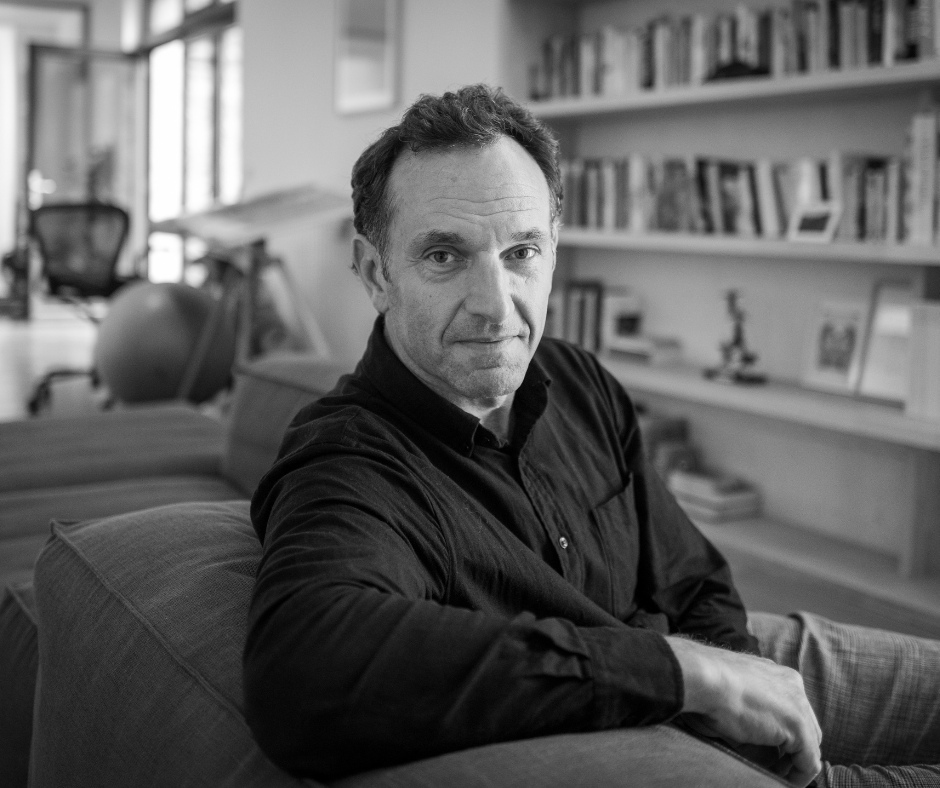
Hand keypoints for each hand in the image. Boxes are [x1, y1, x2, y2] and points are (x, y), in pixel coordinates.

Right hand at [666, 636, 821, 787]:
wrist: (702, 678)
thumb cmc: (704, 685)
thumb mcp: (730, 699)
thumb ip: (750, 718)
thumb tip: (757, 748)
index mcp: (776, 674)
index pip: (791, 709)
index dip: (782, 734)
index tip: (767, 750)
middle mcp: (792, 684)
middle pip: (805, 725)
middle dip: (791, 748)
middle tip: (772, 766)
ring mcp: (798, 703)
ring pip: (809, 743)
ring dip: (793, 762)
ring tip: (774, 775)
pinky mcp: (798, 726)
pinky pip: (808, 762)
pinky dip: (798, 777)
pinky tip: (784, 783)